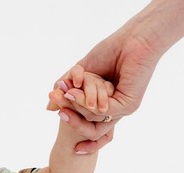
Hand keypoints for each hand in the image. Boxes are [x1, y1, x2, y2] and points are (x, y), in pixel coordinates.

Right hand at [48, 31, 158, 152]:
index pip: (86, 123)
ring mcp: (122, 109)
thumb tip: (49, 107)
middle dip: (70, 116)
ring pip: (93, 118)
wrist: (134, 38)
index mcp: (104, 103)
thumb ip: (67, 88)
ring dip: (77, 105)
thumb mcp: (82, 71)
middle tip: (55, 103)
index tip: (56, 113)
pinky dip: (87, 101)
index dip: (71, 122)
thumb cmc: (112, 50)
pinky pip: (103, 111)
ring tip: (66, 93)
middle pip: (88, 124)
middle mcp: (114, 108)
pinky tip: (77, 90)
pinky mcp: (128, 105)